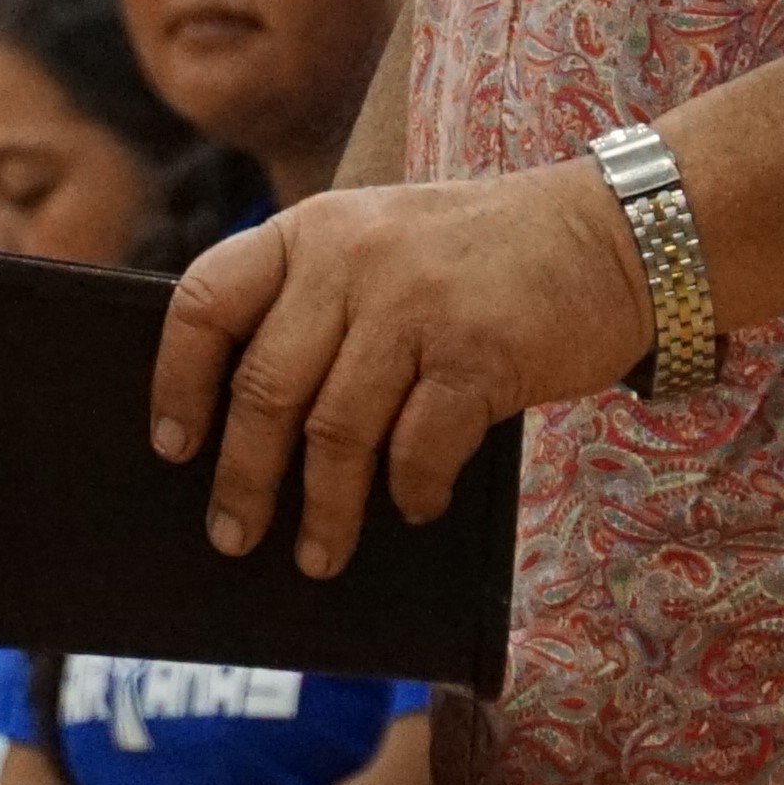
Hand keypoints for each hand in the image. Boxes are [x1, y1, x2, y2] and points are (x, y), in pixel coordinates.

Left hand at [149, 164, 647, 577]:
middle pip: (265, 385)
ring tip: (318, 555)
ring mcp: (415, 302)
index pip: (207, 299)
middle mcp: (352, 257)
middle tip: (233, 535)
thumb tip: (251, 426)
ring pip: (336, 431)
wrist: (611, 232)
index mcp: (312, 228)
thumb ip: (320, 300)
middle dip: (243, 476)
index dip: (178, 380)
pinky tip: (414, 508)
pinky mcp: (478, 351)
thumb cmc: (484, 256)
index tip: (172, 446)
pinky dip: (410, 491)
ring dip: (323, 509)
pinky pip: (418, 446)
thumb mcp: (382, 240)